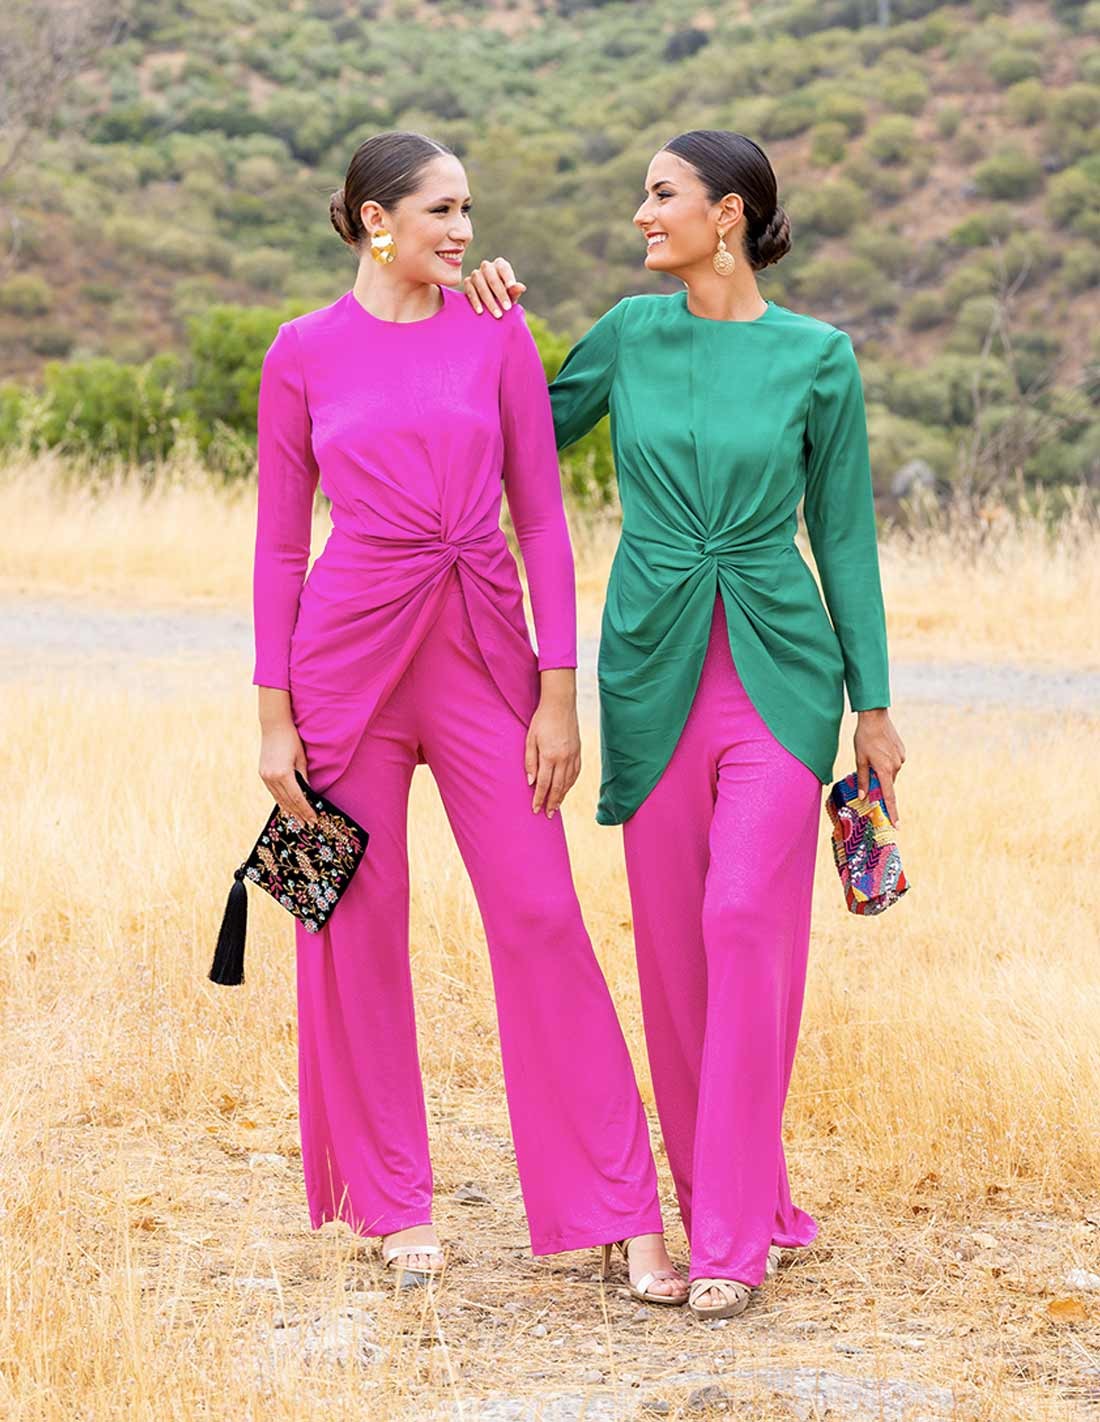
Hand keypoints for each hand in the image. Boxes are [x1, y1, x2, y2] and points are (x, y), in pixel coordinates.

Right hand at [257, 699, 318, 824]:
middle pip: (288, 801)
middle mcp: (271, 778)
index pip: (297, 798)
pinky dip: (281, 801)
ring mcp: (265, 777)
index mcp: (283, 774)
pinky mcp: (263, 774)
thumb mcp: (301, 759)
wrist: (273, 726)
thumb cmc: (291, 740)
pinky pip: (273, 792)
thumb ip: (304, 777)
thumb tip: (309, 794)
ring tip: (299, 820)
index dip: (306, 810)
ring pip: (279, 799)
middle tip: (308, 824)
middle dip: (299, 813)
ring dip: (290, 810)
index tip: (314, 818)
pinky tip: (288, 807)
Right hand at [463, 257, 526, 316]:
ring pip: (481, 286)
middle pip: (493, 279)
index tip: (511, 287)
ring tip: (497, 314)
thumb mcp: (511, 294)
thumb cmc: (504, 296)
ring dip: (489, 301)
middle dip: (500, 294)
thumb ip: (515, 290)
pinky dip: (476, 302)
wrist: (490, 301)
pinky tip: (480, 311)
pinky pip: (470, 291)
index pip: (504, 269)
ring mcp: (476, 274)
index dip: (508, 277)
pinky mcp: (467, 282)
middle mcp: (487, 266)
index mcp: (500, 265)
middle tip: (507, 308)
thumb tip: (521, 287)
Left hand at [525, 679, 580, 817]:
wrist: (561, 704)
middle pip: (558, 787)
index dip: (539, 799)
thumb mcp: (530, 739)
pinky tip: (566, 789)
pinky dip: (570, 784)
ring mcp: (573, 755)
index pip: (544, 784)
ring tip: (556, 807)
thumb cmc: (542, 720)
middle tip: (548, 815)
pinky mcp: (579, 751)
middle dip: (552, 802)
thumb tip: (531, 782)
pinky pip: (576, 773)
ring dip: (562, 796)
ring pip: (568, 782)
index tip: (535, 810)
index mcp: (550, 756)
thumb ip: (530, 762)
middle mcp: (564, 758)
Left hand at [853, 708, 905, 824]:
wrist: (875, 718)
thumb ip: (863, 779)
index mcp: (885, 770)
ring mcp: (900, 758)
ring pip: (890, 772)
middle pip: (887, 783)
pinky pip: (894, 762)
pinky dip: (886, 761)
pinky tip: (879, 749)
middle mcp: (896, 766)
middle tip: (868, 768)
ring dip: (882, 770)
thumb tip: (864, 796)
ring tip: (872, 754)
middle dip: (879, 782)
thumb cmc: (864, 738)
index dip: (892, 812)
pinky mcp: (902, 751)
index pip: (889, 796)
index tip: (897, 825)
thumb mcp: (859, 759)